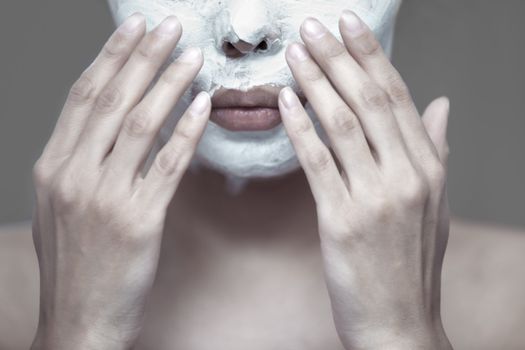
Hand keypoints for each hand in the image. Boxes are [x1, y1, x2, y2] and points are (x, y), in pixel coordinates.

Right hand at [31, 14, 209, 349]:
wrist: (79, 318)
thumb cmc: (75, 263)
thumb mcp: (61, 207)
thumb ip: (80, 165)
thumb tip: (109, 130)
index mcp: (53, 165)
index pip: (84, 96)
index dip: (112, 57)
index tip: (135, 30)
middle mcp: (73, 174)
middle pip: (112, 99)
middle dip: (143, 56)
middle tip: (169, 27)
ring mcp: (104, 196)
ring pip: (140, 124)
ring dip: (169, 83)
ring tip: (192, 55)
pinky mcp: (138, 220)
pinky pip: (166, 164)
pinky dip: (186, 131)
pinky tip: (202, 106)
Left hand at [278, 11, 451, 349]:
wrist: (399, 321)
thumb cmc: (411, 263)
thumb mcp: (436, 204)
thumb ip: (436, 151)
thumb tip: (440, 105)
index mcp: (429, 168)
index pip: (398, 97)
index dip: (370, 56)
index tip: (348, 26)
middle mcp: (407, 176)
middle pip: (370, 101)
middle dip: (339, 58)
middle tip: (312, 28)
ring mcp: (376, 198)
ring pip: (343, 125)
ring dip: (316, 83)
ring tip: (294, 54)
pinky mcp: (343, 221)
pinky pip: (318, 164)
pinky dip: (301, 129)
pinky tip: (285, 102)